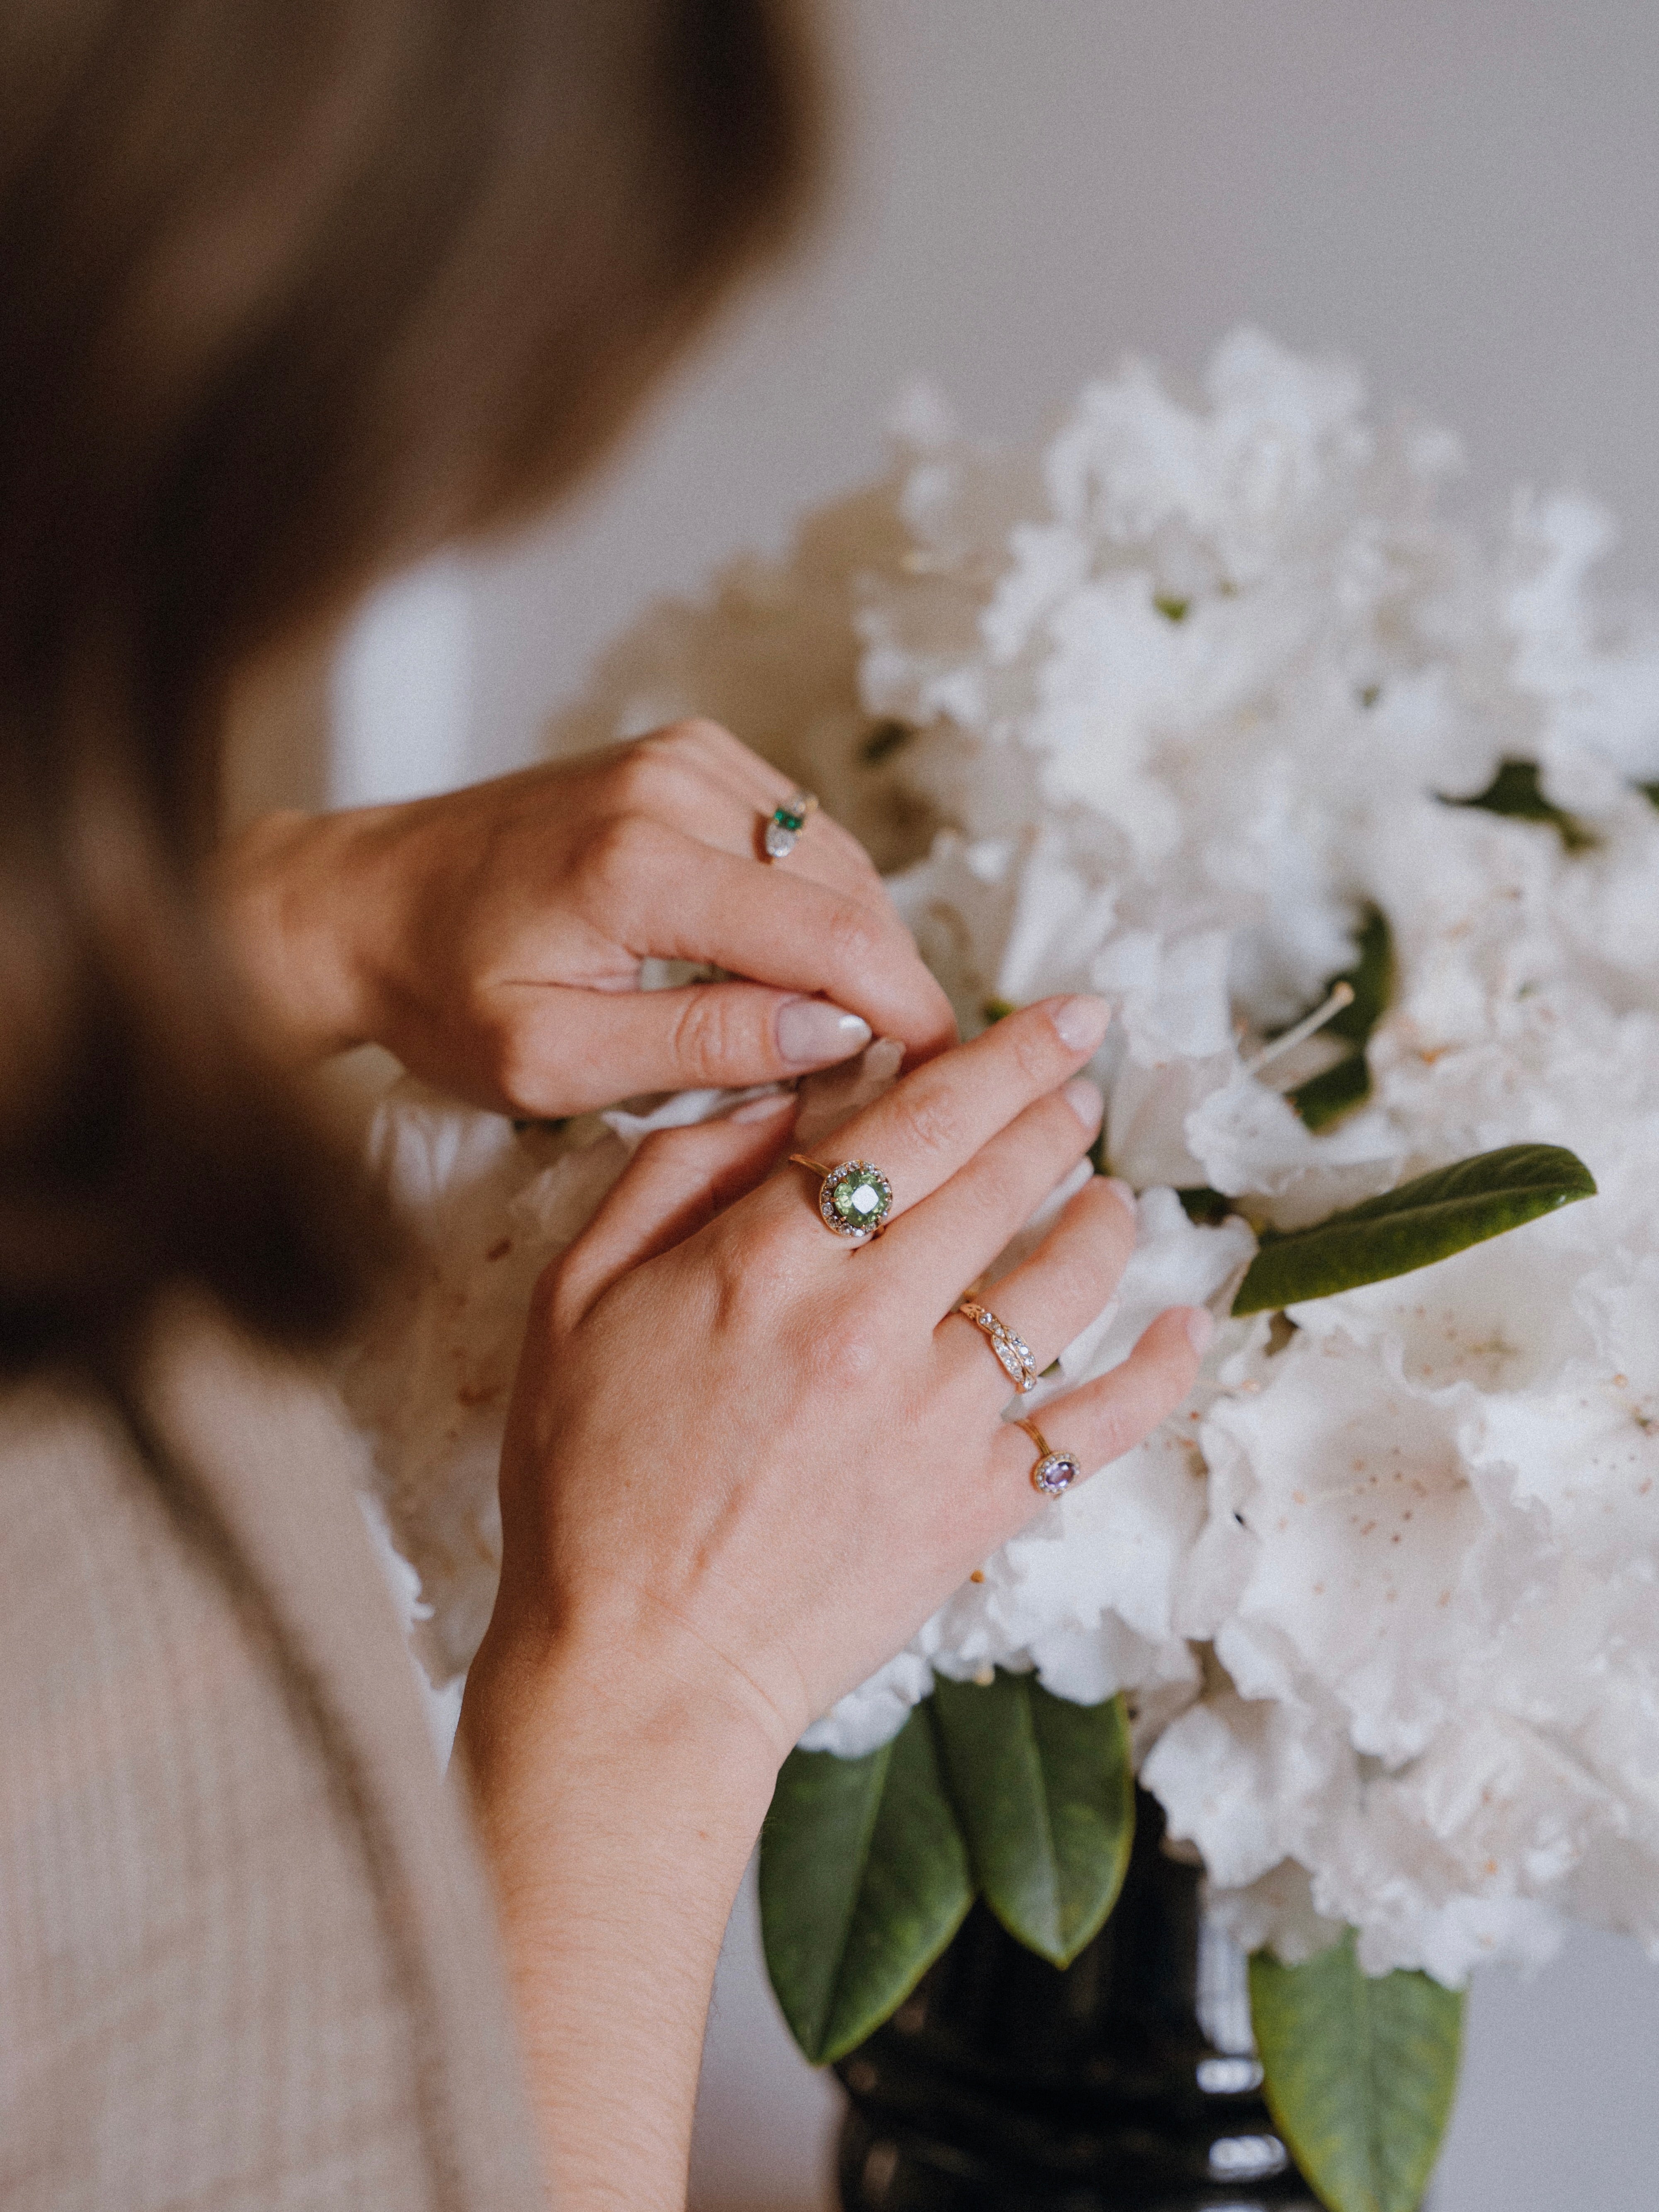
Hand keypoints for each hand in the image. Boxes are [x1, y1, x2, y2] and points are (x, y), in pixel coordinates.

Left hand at [216, 718, 956, 1112]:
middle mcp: (674, 785)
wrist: (362, 899)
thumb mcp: (554, 1060)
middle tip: (896, 1075)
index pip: (832, 937)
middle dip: (889, 985)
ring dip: (858, 946)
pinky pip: (800, 833)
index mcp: (638, 865)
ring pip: (837, 861)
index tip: (947, 1074)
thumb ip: (702, 1046)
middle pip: (850, 894)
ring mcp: (684, 756)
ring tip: (844, 1031)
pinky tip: (794, 967)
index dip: (908, 1010)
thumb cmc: (439, 993)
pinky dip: (817, 902)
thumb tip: (837, 1034)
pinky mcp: (687, 753)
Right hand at [473, 993, 1208, 1759]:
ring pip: (1064, 1287)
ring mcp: (934, 1421)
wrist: (633, 1674)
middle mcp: (866, 1327)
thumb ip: (667, 1181)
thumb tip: (770, 1104)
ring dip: (1103, 1224)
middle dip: (1054, 1114)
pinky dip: (1160, 1371)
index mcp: (765, 1265)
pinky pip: (1099, 1426)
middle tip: (1080, 1084)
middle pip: (998, 1182)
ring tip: (1111, 1197)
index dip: (1000, 1055)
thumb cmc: (585, 1488)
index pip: (913, 1123)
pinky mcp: (976, 1507)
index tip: (1062, 1017)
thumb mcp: (574, 1304)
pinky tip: (1189, 1323)